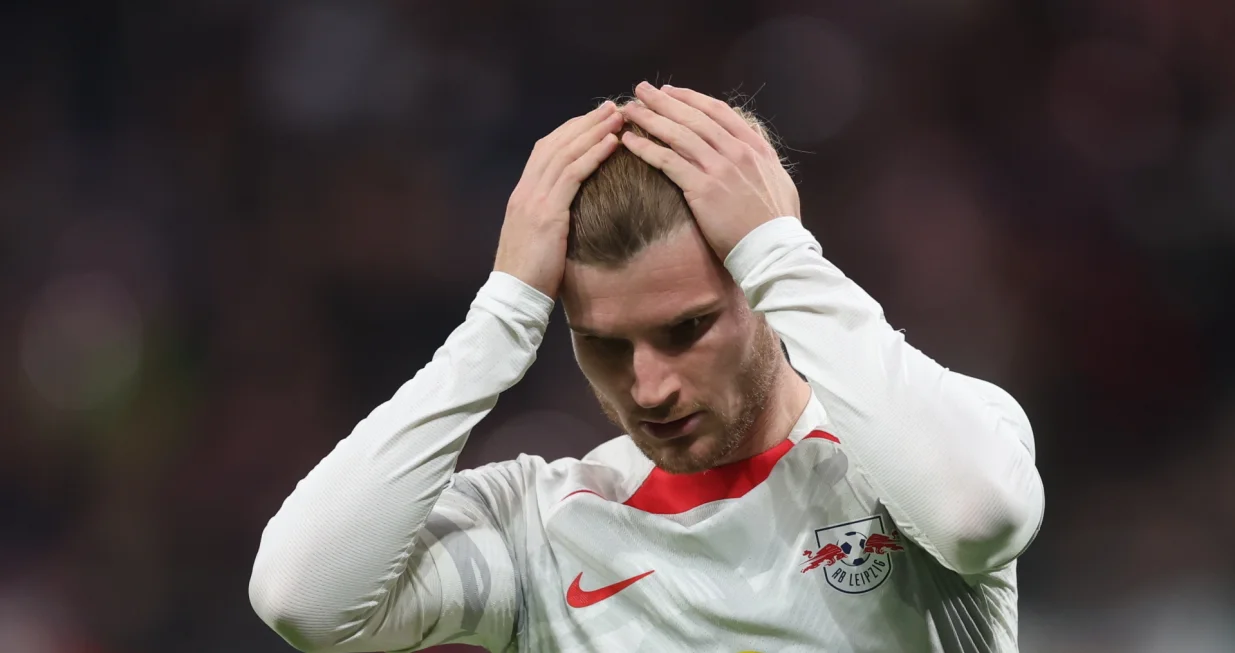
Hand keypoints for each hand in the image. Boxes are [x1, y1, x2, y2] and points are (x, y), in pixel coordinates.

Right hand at [495, 101, 624, 298]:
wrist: (513, 297)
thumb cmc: (530, 276)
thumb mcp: (538, 239)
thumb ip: (550, 218)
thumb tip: (570, 212)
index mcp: (523, 194)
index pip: (547, 149)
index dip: (572, 131)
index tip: (595, 119)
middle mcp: (526, 190)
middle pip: (557, 143)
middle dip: (586, 122)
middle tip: (613, 106)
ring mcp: (534, 199)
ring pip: (566, 152)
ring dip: (595, 130)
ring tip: (619, 115)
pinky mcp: (546, 213)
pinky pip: (573, 175)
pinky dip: (594, 154)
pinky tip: (613, 143)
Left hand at [619, 83, 799, 259]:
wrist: (773, 249)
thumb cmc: (776, 222)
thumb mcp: (777, 178)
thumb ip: (761, 155)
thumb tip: (751, 137)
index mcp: (754, 147)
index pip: (718, 111)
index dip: (691, 98)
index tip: (670, 91)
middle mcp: (736, 151)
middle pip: (693, 117)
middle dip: (664, 101)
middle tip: (641, 89)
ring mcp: (719, 168)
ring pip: (678, 135)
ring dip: (650, 119)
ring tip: (629, 110)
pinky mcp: (702, 189)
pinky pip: (668, 162)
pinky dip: (646, 148)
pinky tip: (629, 141)